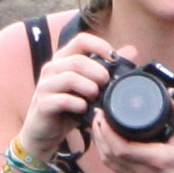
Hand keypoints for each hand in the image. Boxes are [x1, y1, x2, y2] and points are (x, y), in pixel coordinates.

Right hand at [11, 39, 111, 172]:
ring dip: (89, 89)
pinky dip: (78, 105)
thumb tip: (131, 51)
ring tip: (95, 98)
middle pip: (78, 61)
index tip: (114, 59)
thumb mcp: (90, 85)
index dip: (100, 46)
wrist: (45, 132)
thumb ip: (108, 67)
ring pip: (70, 78)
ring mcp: (44, 86)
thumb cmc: (69, 107)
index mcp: (63, 59)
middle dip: (98, 73)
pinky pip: (63, 100)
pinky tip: (84, 109)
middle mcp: (51, 69)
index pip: (81, 40)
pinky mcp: (42, 104)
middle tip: (106, 85)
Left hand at [75, 102, 173, 172]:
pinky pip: (112, 167)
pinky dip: (105, 151)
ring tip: (99, 122)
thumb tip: (171, 93)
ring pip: (107, 162)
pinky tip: (104, 138)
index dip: (106, 132)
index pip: (121, 148)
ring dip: (99, 141)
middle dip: (99, 132)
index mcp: (156, 160)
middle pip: (109, 154)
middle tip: (98, 114)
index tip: (103, 115)